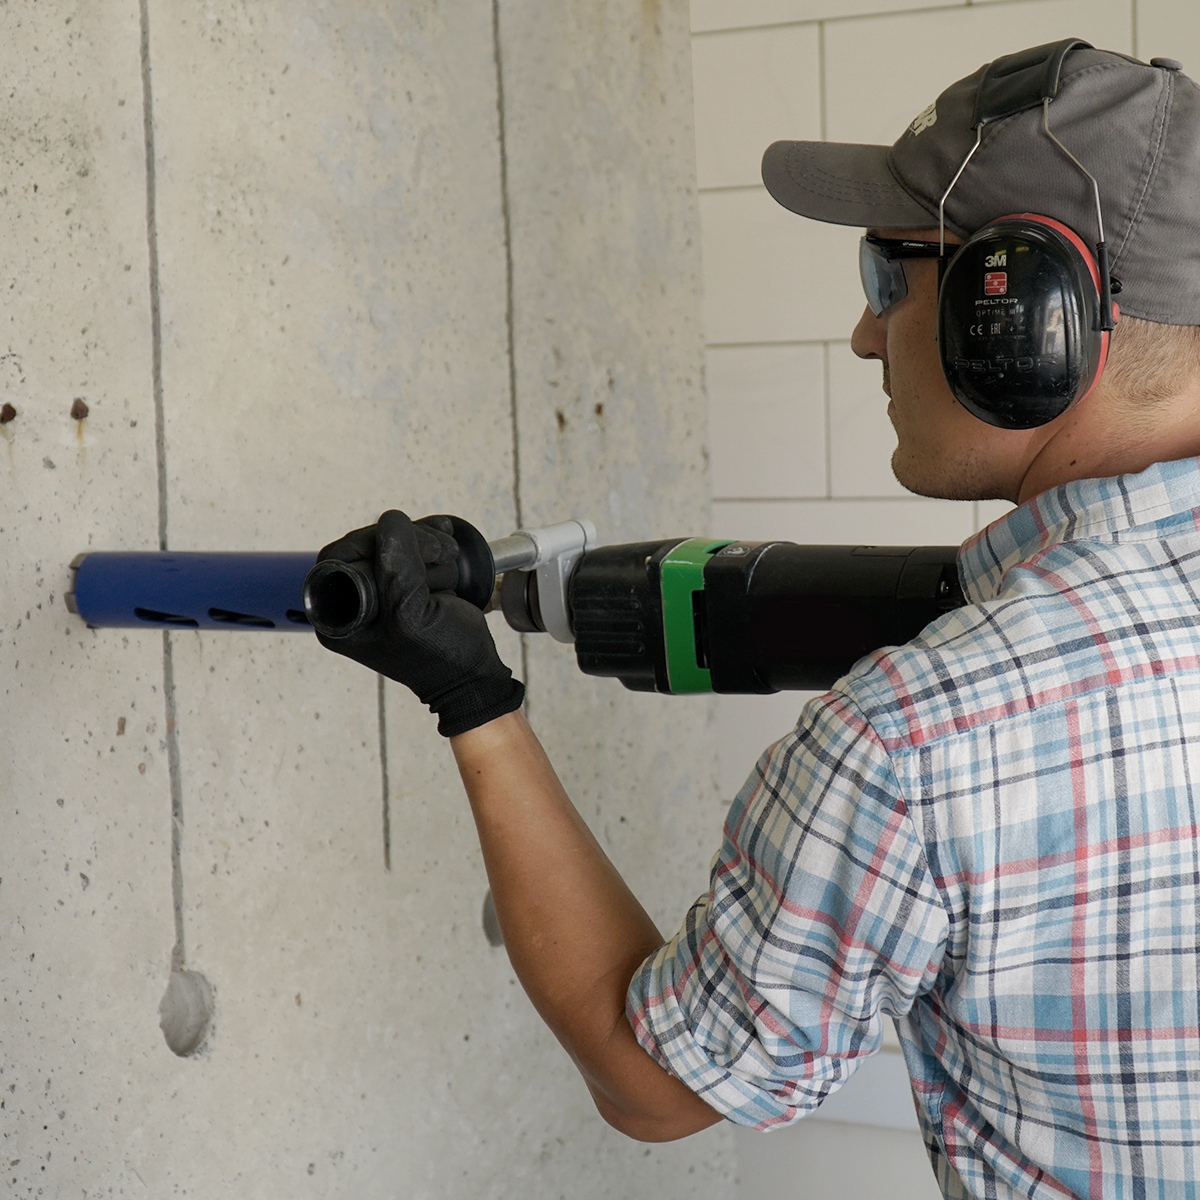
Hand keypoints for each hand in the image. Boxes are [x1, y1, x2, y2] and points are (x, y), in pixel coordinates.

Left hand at [315, 510, 523, 736]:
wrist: (474, 674)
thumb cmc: (440, 659)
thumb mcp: (410, 615)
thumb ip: (396, 568)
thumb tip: (392, 521)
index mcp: (338, 615)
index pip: (340, 554)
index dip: (374, 544)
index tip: (409, 553)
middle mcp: (354, 600)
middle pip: (369, 541)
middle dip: (410, 545)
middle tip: (439, 558)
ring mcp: (384, 588)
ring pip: (397, 540)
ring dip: (430, 549)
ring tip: (448, 577)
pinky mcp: (409, 581)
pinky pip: (416, 544)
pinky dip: (437, 544)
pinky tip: (451, 557)